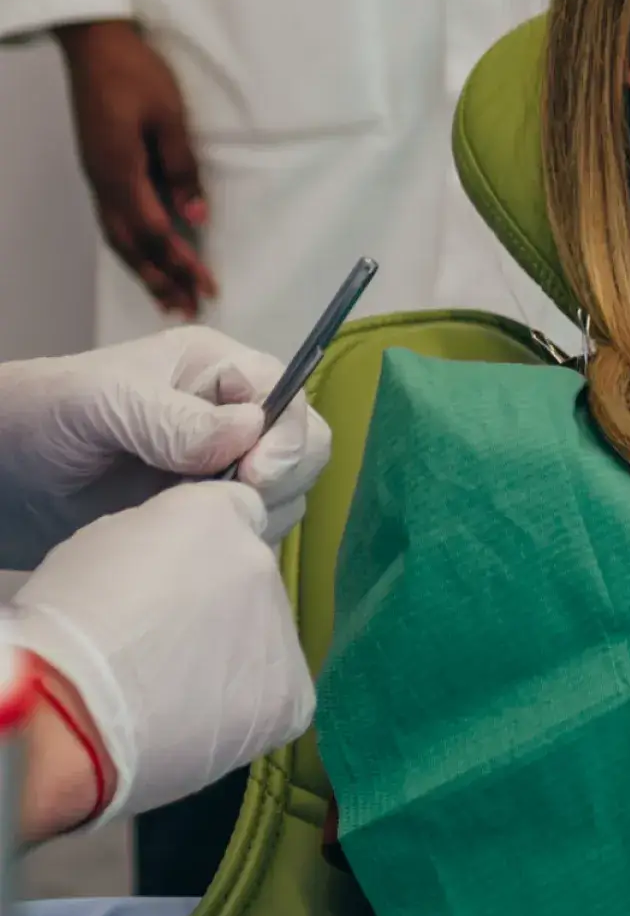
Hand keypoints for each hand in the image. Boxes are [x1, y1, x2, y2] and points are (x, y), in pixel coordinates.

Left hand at [0, 325, 332, 563]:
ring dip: (257, 512)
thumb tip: (249, 430)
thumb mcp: (101, 402)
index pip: (288, 393)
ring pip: (287, 492)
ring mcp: (221, 469)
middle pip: (305, 443)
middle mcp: (231, 417)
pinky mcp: (205, 514)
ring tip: (195, 521)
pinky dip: (236, 542)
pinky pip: (253, 530)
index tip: (256, 471)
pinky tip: (191, 544)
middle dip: (283, 475)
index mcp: (217, 371)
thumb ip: (173, 417)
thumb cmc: (38, 416)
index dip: (285, 433)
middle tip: (236, 500)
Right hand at [9, 480, 315, 823]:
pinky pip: (277, 698)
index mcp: (216, 513)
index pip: (238, 512)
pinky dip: (245, 713)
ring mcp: (281, 626)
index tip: (178, 583)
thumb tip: (178, 558)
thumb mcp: (104, 544)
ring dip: (233, 661)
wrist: (71, 708)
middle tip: (166, 647)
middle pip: (253, 582)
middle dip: (221, 609)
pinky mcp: (289, 692)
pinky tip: (197, 722)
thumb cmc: (65, 626)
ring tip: (172, 694)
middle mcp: (262, 560)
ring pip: (265, 642)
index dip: (207, 551)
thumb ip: (163, 539)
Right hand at [55, 20, 217, 316]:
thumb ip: (182, 170)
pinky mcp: (99, 168)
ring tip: (166, 298)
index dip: (182, 264)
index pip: (156, 233)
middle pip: (131, 246)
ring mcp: (97, 177)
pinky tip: (144, 257)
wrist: (94, 45)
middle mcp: (103, 183)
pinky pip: (113, 221)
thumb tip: (196, 218)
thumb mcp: (169, 119)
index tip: (207, 288)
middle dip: (160, 280)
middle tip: (186, 309)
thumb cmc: (136, 75)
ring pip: (117, 238)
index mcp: (120, 173)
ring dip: (143, 270)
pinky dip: (130, 247)